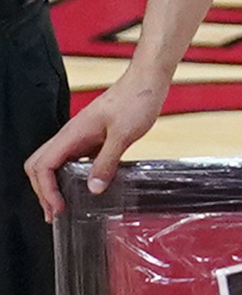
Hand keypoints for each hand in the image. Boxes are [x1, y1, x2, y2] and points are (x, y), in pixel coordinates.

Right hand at [24, 62, 168, 220]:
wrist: (148, 81)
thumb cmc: (136, 100)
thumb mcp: (124, 134)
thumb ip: (107, 161)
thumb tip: (93, 188)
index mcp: (72, 134)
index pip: (42, 166)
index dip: (46, 190)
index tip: (58, 208)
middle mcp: (71, 135)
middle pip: (40, 166)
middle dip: (42, 191)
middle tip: (54, 213)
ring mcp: (80, 136)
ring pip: (55, 163)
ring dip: (54, 185)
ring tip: (63, 206)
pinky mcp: (93, 138)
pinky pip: (74, 160)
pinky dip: (71, 176)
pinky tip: (84, 188)